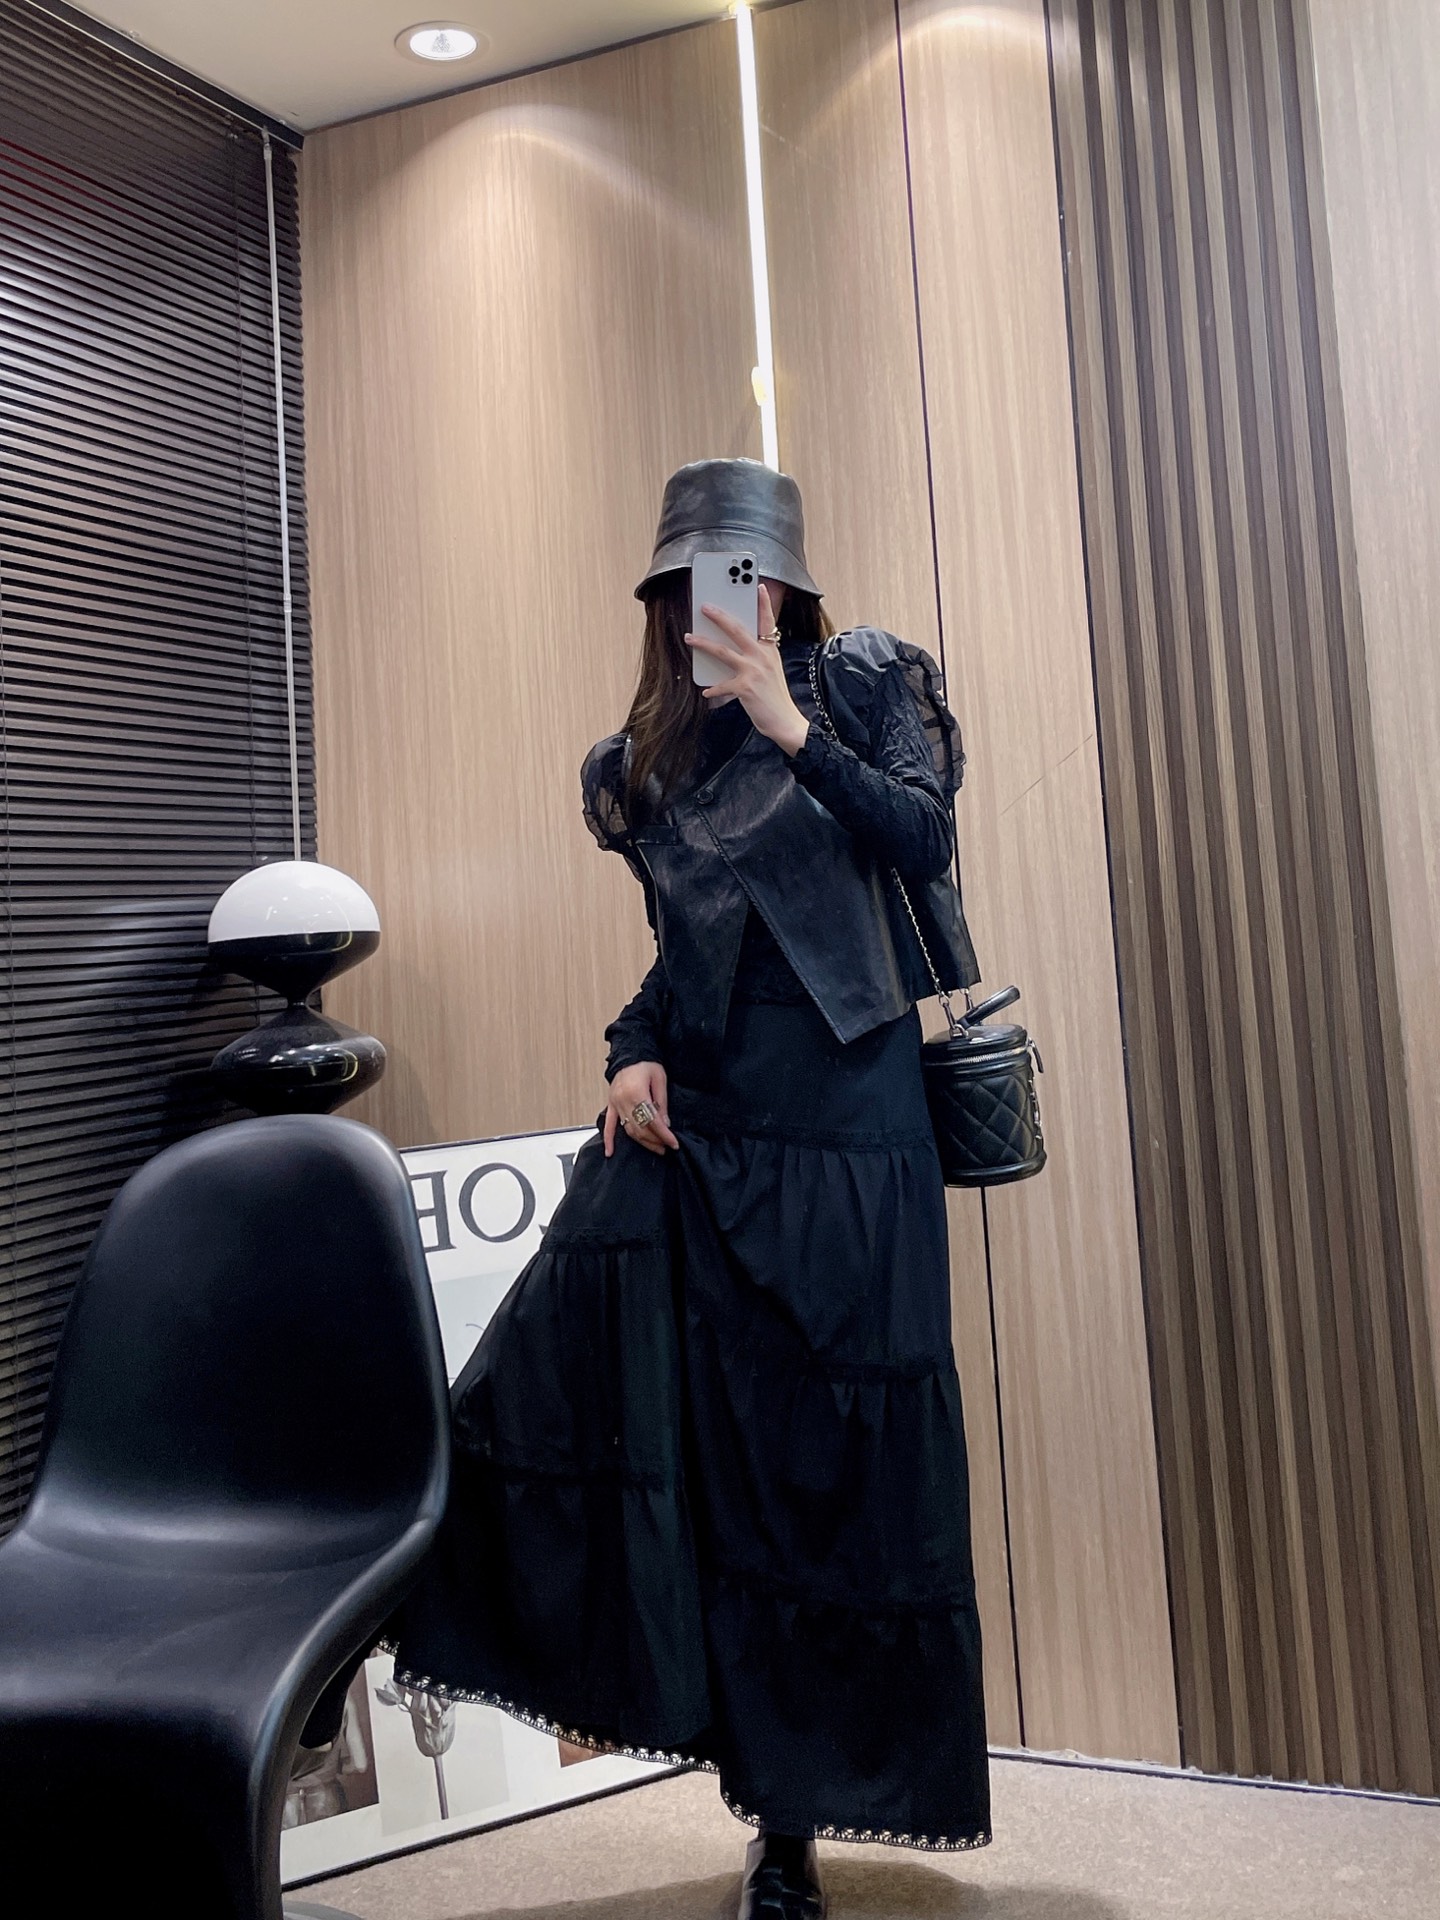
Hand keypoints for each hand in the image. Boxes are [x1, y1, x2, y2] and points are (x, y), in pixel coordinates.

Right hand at [604, 1061, 679, 1156]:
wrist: (629, 1051)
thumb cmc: (645, 1062)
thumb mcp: (660, 1079)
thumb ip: (661, 1103)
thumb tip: (665, 1124)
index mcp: (636, 1093)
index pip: (652, 1121)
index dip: (664, 1135)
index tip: (673, 1143)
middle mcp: (623, 1101)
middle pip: (640, 1128)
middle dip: (655, 1141)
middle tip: (667, 1147)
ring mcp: (615, 1104)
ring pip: (628, 1130)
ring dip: (642, 1142)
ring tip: (655, 1148)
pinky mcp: (611, 1104)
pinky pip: (608, 1125)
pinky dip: (609, 1139)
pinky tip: (610, 1152)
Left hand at [685, 583, 809, 755]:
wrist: (785, 722)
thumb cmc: (775, 698)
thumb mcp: (771, 671)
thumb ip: (756, 658)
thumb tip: (731, 650)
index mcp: (771, 650)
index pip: (767, 621)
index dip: (763, 603)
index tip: (757, 585)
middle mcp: (763, 656)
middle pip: (737, 629)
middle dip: (719, 616)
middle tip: (705, 606)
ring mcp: (754, 670)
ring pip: (723, 651)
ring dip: (703, 643)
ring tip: (689, 637)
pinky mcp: (744, 687)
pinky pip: (722, 684)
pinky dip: (713, 689)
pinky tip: (706, 692)